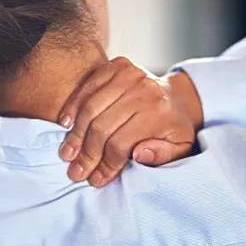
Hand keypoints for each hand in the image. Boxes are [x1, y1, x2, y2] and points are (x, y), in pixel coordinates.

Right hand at [57, 57, 202, 186]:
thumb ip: (162, 155)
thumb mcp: (179, 149)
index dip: (105, 165)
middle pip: (102, 127)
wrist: (178, 99)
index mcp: (158, 113)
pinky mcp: (117, 66)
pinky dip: (73, 106)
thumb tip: (139, 154)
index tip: (95, 180)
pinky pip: (87, 87)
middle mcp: (143, 90)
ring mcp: (129, 75)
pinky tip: (66, 124)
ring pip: (91, 109)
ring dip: (76, 135)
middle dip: (87, 154)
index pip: (120, 144)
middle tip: (75, 171)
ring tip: (67, 154)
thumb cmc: (173, 129)